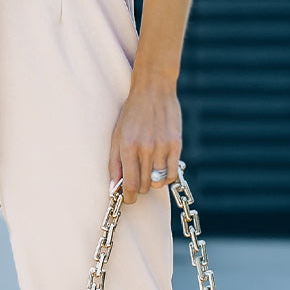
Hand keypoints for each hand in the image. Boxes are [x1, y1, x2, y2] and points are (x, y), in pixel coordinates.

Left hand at [108, 85, 181, 204]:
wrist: (153, 90)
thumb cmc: (132, 114)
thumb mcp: (117, 136)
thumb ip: (114, 163)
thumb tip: (114, 189)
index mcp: (127, 147)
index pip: (130, 185)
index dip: (129, 197)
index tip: (128, 199)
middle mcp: (145, 149)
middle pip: (145, 185)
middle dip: (140, 187)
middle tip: (138, 178)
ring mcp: (162, 147)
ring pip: (159, 181)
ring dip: (153, 181)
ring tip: (149, 170)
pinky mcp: (176, 144)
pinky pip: (172, 173)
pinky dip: (167, 176)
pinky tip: (161, 168)